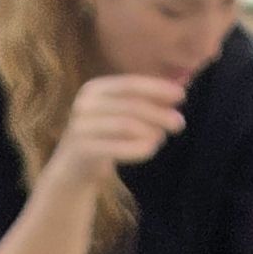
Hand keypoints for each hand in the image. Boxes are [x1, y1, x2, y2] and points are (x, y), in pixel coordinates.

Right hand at [57, 69, 188, 171]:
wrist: (72, 169)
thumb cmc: (103, 137)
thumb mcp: (120, 115)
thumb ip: (144, 101)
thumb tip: (179, 89)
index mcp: (94, 88)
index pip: (130, 83)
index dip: (157, 88)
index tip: (181, 96)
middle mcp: (85, 103)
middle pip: (130, 104)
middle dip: (159, 112)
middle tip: (180, 122)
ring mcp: (80, 126)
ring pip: (125, 125)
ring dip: (150, 130)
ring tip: (163, 138)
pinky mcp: (81, 149)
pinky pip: (116, 147)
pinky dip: (138, 148)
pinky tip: (152, 149)